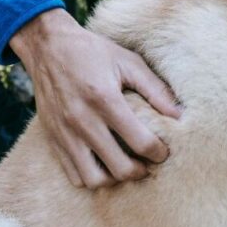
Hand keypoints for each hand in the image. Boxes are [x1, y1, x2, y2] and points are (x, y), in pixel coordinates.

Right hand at [10, 9, 180, 188]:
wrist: (47, 47)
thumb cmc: (91, 51)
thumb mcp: (128, 62)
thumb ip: (155, 89)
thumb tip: (179, 115)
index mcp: (105, 99)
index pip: (140, 142)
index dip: (159, 153)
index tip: (163, 151)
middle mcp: (83, 120)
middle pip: (119, 168)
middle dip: (140, 171)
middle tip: (148, 164)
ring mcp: (65, 134)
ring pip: (94, 180)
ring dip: (114, 179)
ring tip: (124, 166)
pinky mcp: (53, 140)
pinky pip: (73, 175)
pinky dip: (91, 177)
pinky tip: (103, 163)